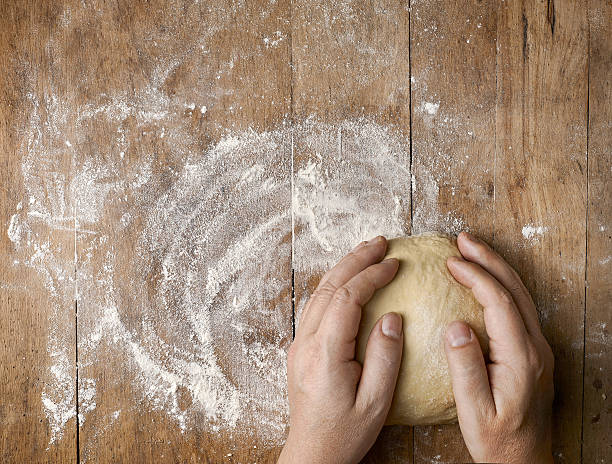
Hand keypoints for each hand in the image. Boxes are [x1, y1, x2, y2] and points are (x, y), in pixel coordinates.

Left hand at [278, 236, 402, 463]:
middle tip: (380, 242)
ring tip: (365, 253)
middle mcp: (306, 342)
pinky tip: (346, 281)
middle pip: (329, 287)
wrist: (312, 452)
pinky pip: (315, 306)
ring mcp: (299, 344)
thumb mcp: (376, 401)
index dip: (371, 275)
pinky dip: (332, 286)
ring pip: (318, 293)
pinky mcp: (299, 348)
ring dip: (342, 269)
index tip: (394, 263)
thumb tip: (392, 317)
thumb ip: (385, 357)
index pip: (347, 299)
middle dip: (355, 260)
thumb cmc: (345, 432)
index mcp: (325, 353)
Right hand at [444, 232, 554, 462]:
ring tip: (473, 250)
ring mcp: (538, 349)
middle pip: (514, 290)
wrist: (525, 461)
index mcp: (521, 358)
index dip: (476, 277)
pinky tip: (486, 281)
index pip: (499, 303)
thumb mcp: (474, 410)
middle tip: (463, 239)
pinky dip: (501, 285)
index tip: (451, 262)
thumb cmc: (498, 441)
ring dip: (497, 268)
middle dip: (489, 260)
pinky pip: (518, 307)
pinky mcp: (532, 353)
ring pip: (520, 295)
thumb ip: (466, 367)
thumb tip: (455, 326)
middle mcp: (535, 348)